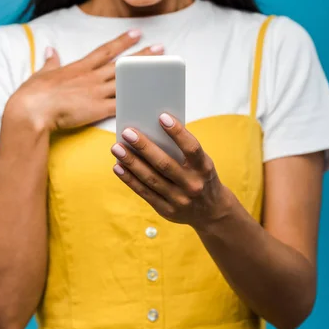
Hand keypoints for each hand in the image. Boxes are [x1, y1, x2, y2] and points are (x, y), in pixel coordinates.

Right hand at [6, 30, 163, 132]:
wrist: (32, 109)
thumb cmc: (33, 94)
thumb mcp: (41, 73)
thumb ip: (50, 62)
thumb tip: (50, 50)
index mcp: (79, 67)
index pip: (105, 51)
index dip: (122, 41)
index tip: (137, 33)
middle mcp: (91, 77)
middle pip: (123, 65)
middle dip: (143, 56)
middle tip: (161, 48)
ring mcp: (96, 92)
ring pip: (127, 82)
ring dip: (145, 77)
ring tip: (161, 72)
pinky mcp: (98, 109)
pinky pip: (122, 104)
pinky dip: (136, 102)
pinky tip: (150, 100)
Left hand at [111, 113, 230, 231]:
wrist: (212, 212)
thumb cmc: (200, 177)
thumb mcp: (201, 163)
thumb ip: (182, 151)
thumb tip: (151, 131)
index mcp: (204, 168)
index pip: (191, 148)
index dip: (178, 132)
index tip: (162, 117)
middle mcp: (193, 184)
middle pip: (164, 164)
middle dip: (144, 147)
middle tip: (127, 132)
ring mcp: (180, 200)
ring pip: (151, 179)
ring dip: (131, 162)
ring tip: (116, 147)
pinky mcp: (167, 210)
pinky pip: (145, 193)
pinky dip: (130, 179)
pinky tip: (118, 167)